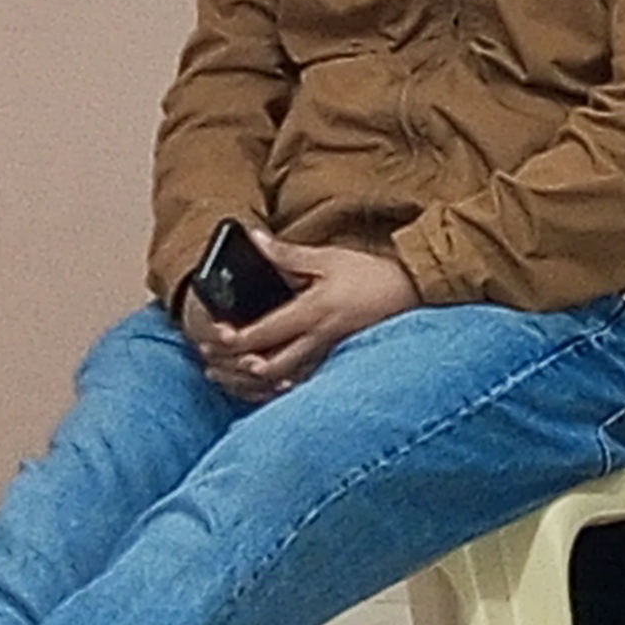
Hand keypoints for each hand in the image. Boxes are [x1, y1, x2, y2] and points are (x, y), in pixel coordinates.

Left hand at [196, 232, 419, 401]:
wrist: (413, 292)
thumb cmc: (371, 274)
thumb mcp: (327, 258)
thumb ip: (287, 254)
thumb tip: (255, 240)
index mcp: (313, 312)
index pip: (265, 333)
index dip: (235, 339)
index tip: (213, 338)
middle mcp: (320, 339)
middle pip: (270, 365)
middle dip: (237, 366)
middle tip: (212, 363)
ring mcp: (331, 353)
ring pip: (287, 379)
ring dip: (256, 380)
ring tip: (233, 374)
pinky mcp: (340, 360)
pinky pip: (305, 380)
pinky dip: (283, 385)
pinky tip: (270, 384)